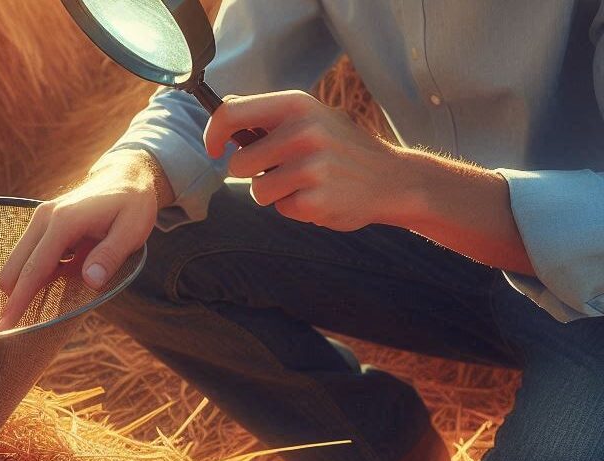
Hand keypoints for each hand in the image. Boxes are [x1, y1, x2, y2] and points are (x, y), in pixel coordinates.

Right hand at [0, 149, 169, 330]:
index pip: (35, 269)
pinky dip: (37, 274)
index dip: (19, 301)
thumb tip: (90, 282)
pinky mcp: (42, 224)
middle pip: (14, 268)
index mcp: (64, 222)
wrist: (125, 176)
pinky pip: (29, 257)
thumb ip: (110, 255)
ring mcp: (40, 220)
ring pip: (17, 263)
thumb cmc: (132, 204)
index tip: (4, 328)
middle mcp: (44, 218)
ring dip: (26, 286)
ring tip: (45, 304)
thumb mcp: (132, 229)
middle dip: (14, 299)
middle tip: (19, 329)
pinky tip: (62, 277)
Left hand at [205, 90, 422, 230]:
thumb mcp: (313, 116)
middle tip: (280, 170)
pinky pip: (282, 209)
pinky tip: (321, 197)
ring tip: (306, 183)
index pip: (231, 113)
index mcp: (297, 105)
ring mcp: (311, 167)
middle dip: (251, 173)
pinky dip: (296, 208)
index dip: (213, 134)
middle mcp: (303, 132)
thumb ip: (271, 115)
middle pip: (238, 163)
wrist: (393, 180)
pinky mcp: (315, 200)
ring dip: (275, 193)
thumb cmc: (343, 148)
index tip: (213, 148)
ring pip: (258, 191)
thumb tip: (225, 110)